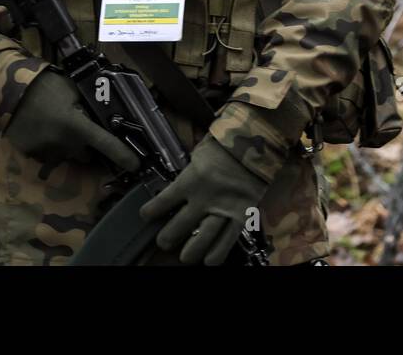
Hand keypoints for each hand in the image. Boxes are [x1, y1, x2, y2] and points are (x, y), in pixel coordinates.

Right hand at [3, 70, 139, 170]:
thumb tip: (105, 116)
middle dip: (87, 146)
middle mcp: (63, 144)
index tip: (136, 166)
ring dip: (67, 145)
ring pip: (66, 155)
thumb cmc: (47, 86)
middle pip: (86, 154)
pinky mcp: (30, 154)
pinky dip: (49, 146)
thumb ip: (89, 107)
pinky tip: (43, 129)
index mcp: (76, 126)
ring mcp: (45, 151)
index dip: (123, 156)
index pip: (106, 144)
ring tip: (58, 125)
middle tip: (81, 127)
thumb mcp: (74, 91)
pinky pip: (47, 154)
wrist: (9, 90)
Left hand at [140, 135, 269, 264]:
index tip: (146, 215)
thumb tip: (179, 183)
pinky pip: (229, 239)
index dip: (151, 211)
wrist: (256, 142)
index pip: (164, 201)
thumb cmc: (225, 143)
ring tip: (185, 257)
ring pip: (204, 237)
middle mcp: (205, 198)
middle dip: (168, 237)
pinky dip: (218, 252)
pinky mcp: (242, 214)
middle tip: (164, 242)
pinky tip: (210, 261)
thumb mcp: (200, 153)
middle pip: (180, 225)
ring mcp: (224, 208)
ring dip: (191, 250)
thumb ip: (189, 170)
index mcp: (191, 179)